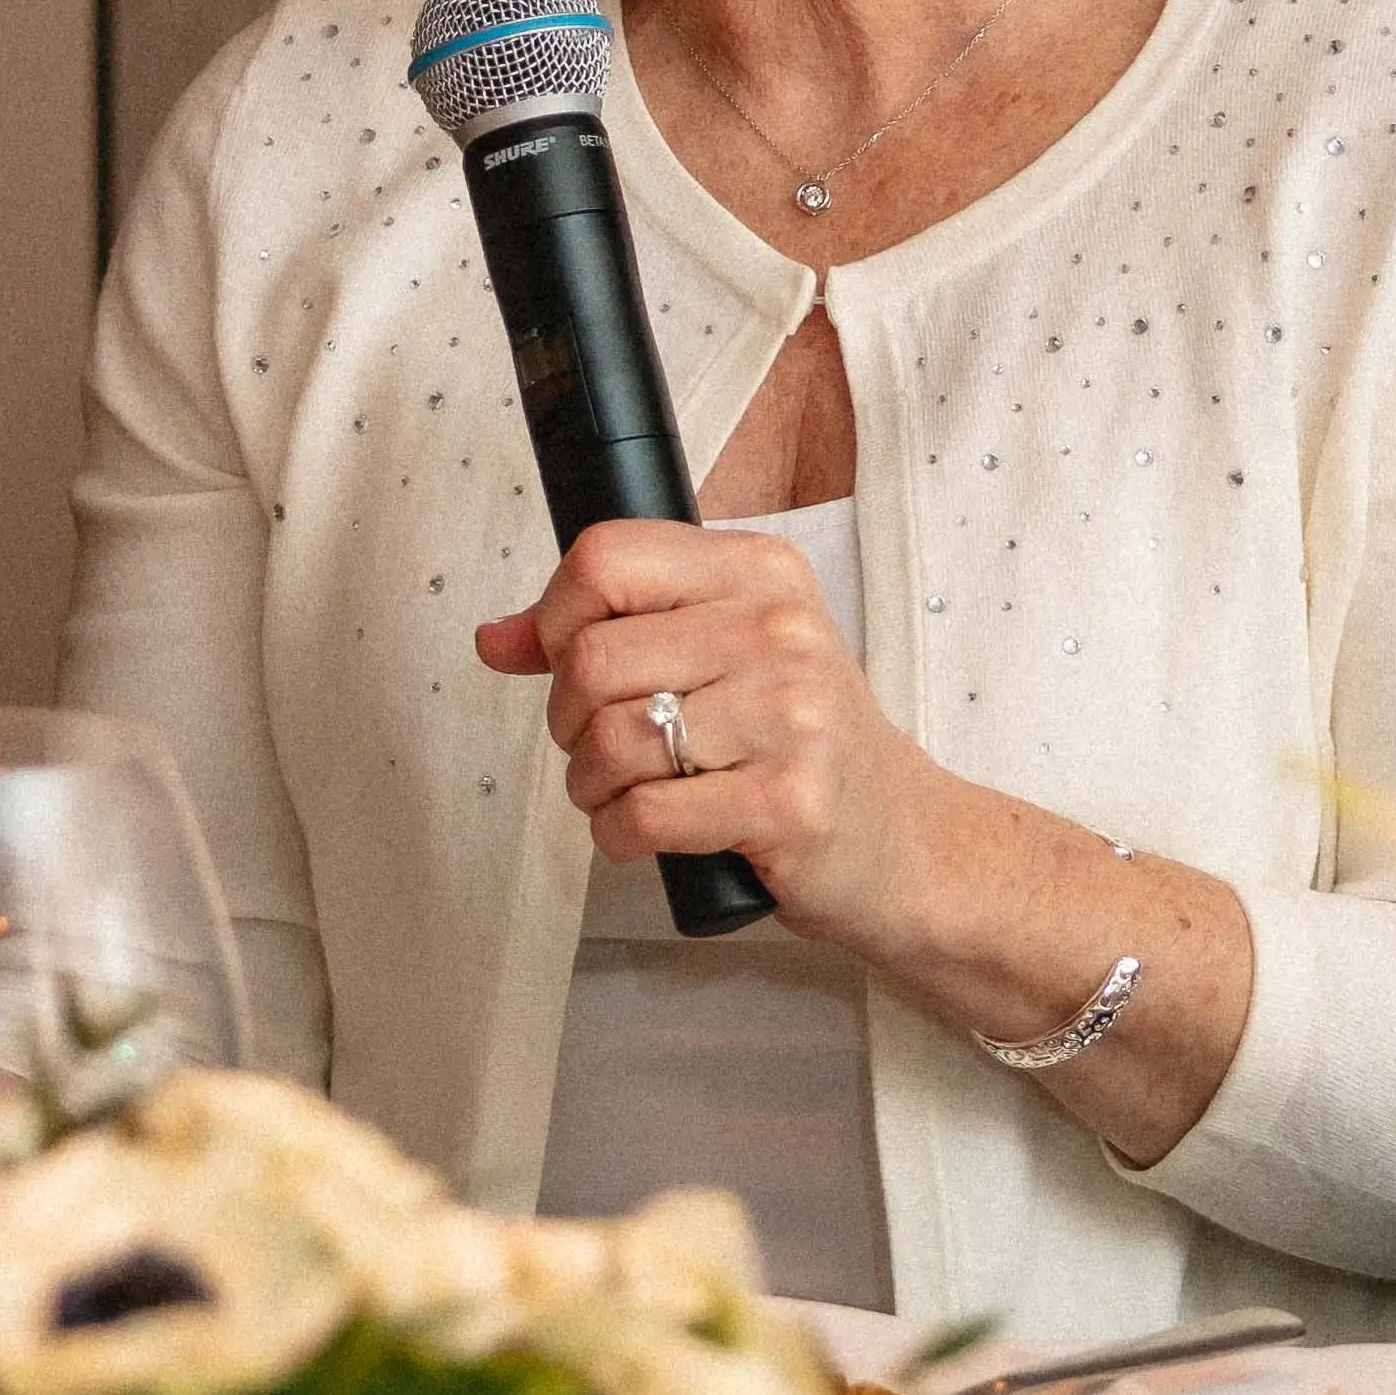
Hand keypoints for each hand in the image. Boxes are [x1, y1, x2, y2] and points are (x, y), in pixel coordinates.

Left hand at [474, 518, 934, 943]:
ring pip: (611, 740)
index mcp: (762, 573)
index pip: (607, 556)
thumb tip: (495, 638)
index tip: (570, 662)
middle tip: (602, 748)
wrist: (900, 838)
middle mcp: (781, 632)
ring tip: (626, 793)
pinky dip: (619, 835)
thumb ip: (608, 631)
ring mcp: (791, 718)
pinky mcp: (788, 804)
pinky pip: (643, 815)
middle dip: (568, 721)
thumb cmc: (795, 742)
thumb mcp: (722, 655)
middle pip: (592, 658)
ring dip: (591, 786)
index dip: (557, 617)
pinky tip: (647, 833)